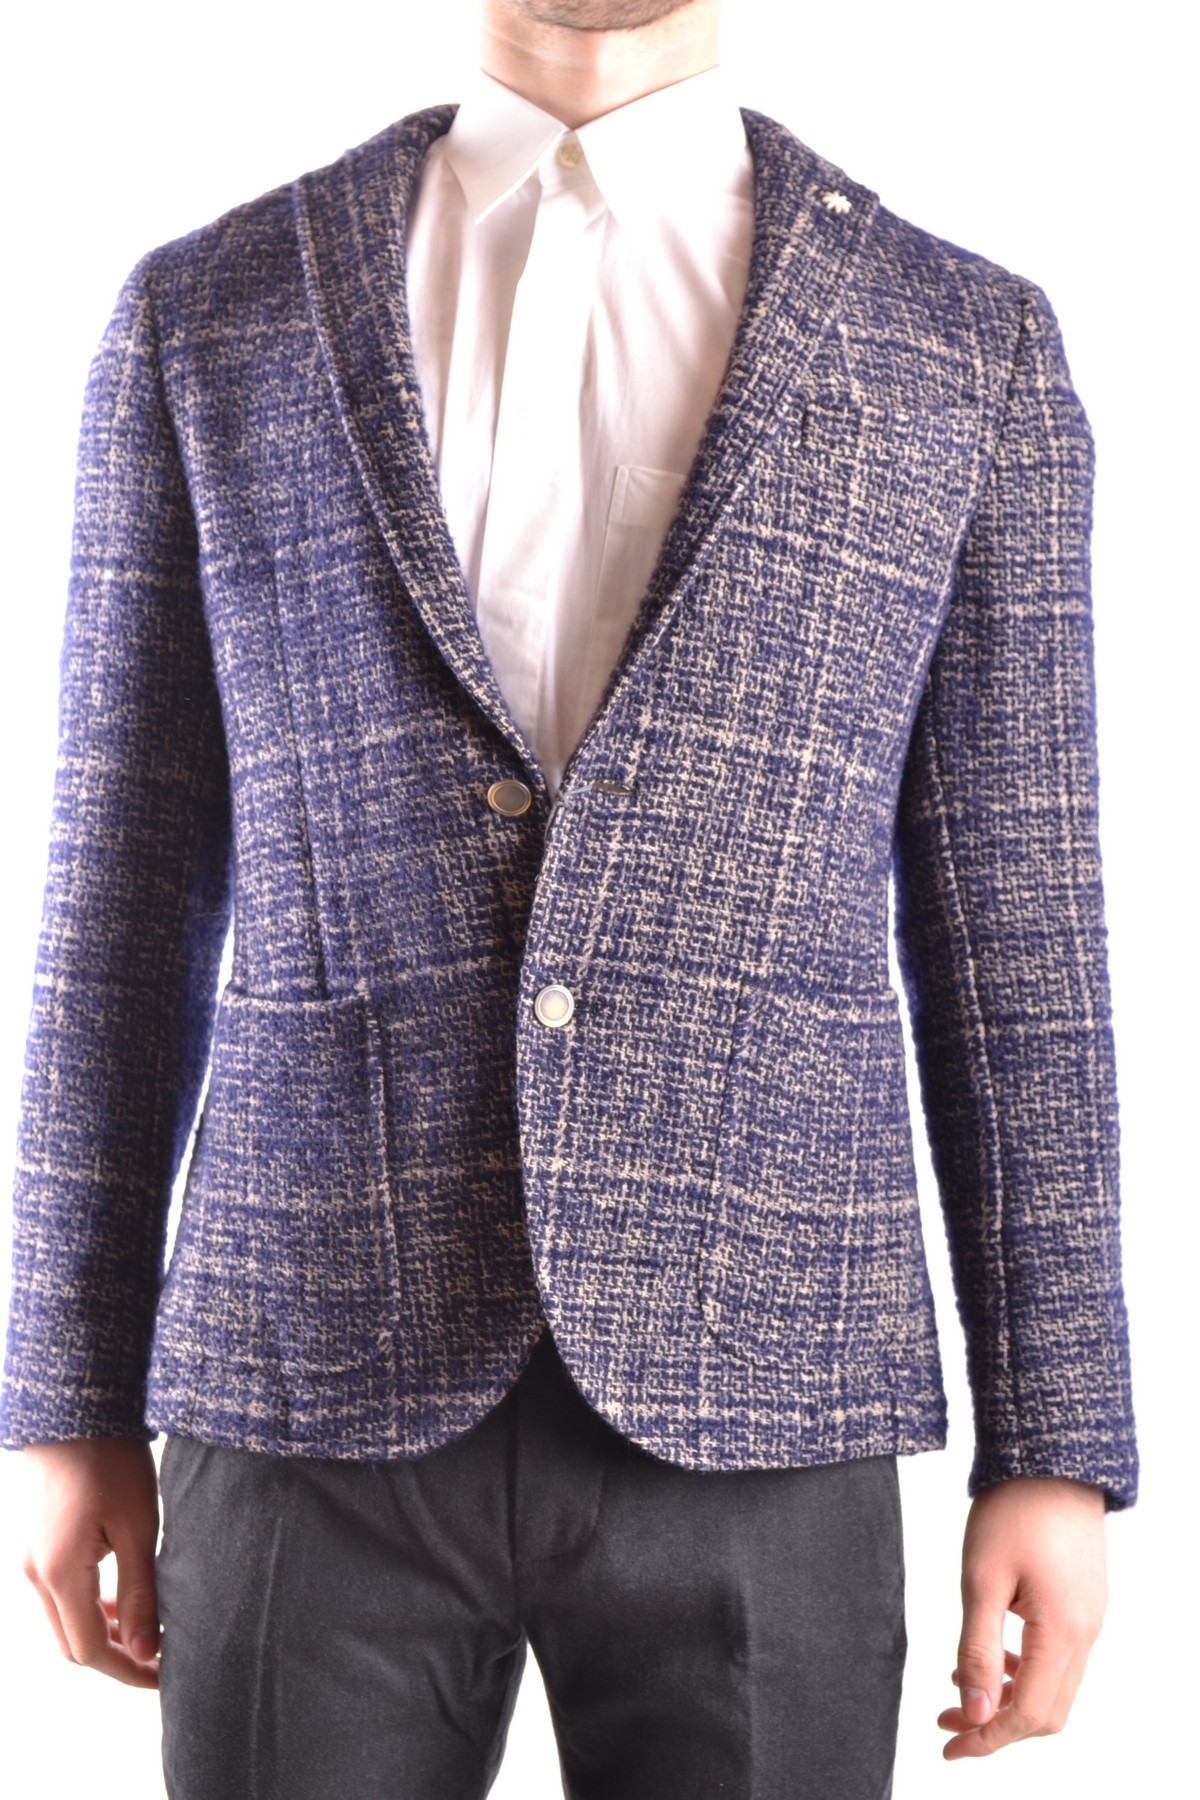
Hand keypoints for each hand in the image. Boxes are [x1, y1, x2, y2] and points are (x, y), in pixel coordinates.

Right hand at [19, 1436, 161, 1687]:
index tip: (166, 1675)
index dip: (128, 1671)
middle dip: (116, 1658)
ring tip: (149, 1628)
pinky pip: (58, 1595)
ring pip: (63, 1621)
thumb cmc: (110, 1460)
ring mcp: (30, 1560)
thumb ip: (142, 1592)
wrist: (73, 1410)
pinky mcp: (35, 1545)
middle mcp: (35, 1574)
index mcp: (59, 1573)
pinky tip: (122, 1599)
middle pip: (72, 1644)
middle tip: (161, 1656)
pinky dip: (88, 1607)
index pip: (91, 1651)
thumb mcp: (138, 1526)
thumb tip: (147, 1651)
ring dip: (102, 1633)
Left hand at [939, 1475, 1106, 1758]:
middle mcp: (1086, 1633)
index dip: (987, 1737)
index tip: (948, 1747)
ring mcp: (1089, 1618)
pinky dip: (1022, 1670)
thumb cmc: (1014, 1509)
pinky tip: (987, 1652)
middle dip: (996, 1726)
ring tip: (956, 1686)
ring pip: (1053, 1686)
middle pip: (1046, 1712)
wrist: (1052, 1457)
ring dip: (1007, 1698)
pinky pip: (1057, 1658)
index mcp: (1063, 1631)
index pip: (1027, 1713)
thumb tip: (973, 1711)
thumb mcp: (981, 1578)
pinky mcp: (1083, 1602)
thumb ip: (976, 1648)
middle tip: (947, 1722)